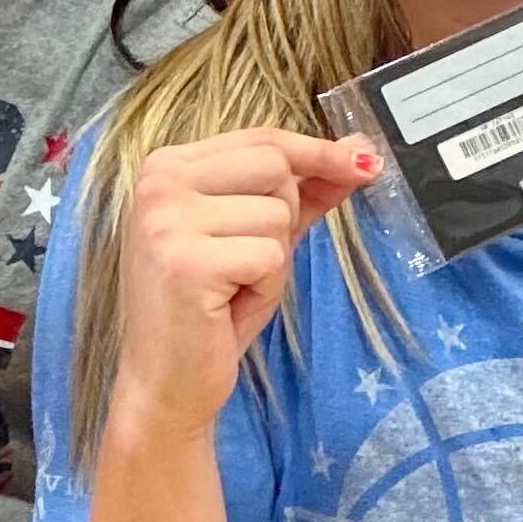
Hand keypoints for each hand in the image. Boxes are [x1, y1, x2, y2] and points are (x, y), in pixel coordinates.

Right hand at [112, 131, 376, 430]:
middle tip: (246, 260)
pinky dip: (265, 286)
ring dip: (272, 259)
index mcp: (166, 166)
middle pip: (275, 165)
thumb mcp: (257, 238)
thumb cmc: (210, 311)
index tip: (363, 161)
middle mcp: (158, 184)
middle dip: (285, 215)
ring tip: (231, 287)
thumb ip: (302, 193)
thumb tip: (360, 151)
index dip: (317, 152)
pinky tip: (227, 304)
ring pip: (277, 214)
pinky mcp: (187, 262)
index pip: (262, 138)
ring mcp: (167, 221)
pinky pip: (270, 255)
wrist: (165, 383)